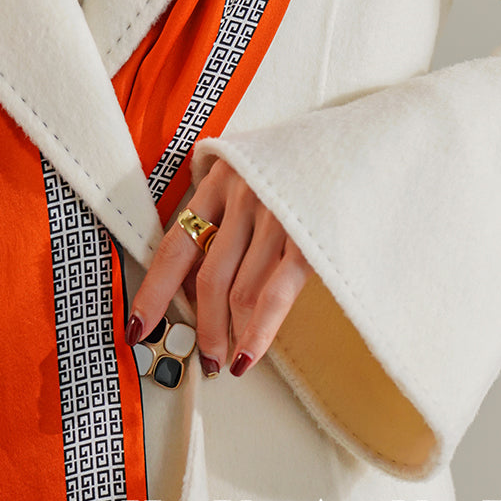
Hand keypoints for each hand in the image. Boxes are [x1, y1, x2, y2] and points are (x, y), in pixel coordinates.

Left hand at [126, 159, 311, 377]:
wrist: (363, 141)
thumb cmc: (307, 161)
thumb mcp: (253, 171)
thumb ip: (226, 210)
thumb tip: (203, 282)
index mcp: (219, 180)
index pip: (175, 247)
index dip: (154, 294)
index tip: (137, 328)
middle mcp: (242, 197)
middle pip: (208, 278)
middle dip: (202, 327)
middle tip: (204, 356)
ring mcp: (275, 217)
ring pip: (240, 292)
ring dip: (230, 334)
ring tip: (230, 360)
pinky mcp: (307, 238)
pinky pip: (274, 295)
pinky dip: (258, 332)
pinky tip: (248, 356)